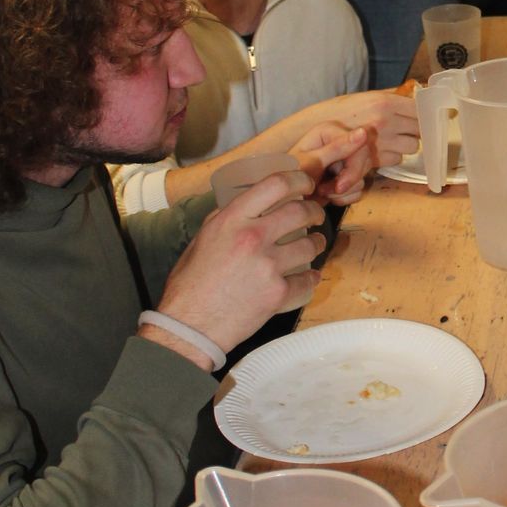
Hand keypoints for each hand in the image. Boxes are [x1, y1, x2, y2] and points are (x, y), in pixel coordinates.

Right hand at [156, 169, 326, 352]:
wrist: (189, 326)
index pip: (275, 184)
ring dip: (317, 244)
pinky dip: (311, 278)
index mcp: (231, 220)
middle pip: (301, 211)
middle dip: (314, 211)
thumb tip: (247, 203)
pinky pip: (308, 280)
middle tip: (315, 216)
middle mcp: (252, 237)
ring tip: (314, 245)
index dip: (299, 180)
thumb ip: (226, 218)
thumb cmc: (191, 284)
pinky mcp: (278, 293)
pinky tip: (307, 277)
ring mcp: (268, 266)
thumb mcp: (202, 239)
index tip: (306, 184)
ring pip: (310, 245)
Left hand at [292, 124, 372, 205]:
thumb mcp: (311, 162)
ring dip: (342, 192)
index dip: (354, 169)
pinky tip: (329, 196)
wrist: (283, 197)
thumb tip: (364, 132)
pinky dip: (344, 198)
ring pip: (362, 179)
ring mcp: (345, 160)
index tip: (340, 187)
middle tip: (325, 191)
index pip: (361, 147)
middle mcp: (341, 142)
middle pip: (364, 163)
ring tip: (321, 192)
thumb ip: (337, 148)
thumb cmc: (289, 175)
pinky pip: (358, 190)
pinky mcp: (347, 177)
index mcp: (331, 132)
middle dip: (347, 182)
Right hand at [307, 90, 418, 168]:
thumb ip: (392, 96)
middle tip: (407, 128)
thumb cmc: (342, 111)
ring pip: (411, 147)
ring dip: (406, 144)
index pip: (420, 110)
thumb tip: (417, 92)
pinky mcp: (375, 159)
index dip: (424, 114)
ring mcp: (381, 142)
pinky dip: (393, 156)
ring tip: (394, 139)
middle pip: (419, 130)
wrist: (317, 129)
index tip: (424, 116)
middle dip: (416, 130)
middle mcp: (385, 122)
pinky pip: (397, 159)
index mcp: (385, 103)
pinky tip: (381, 149)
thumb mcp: (367, 96)